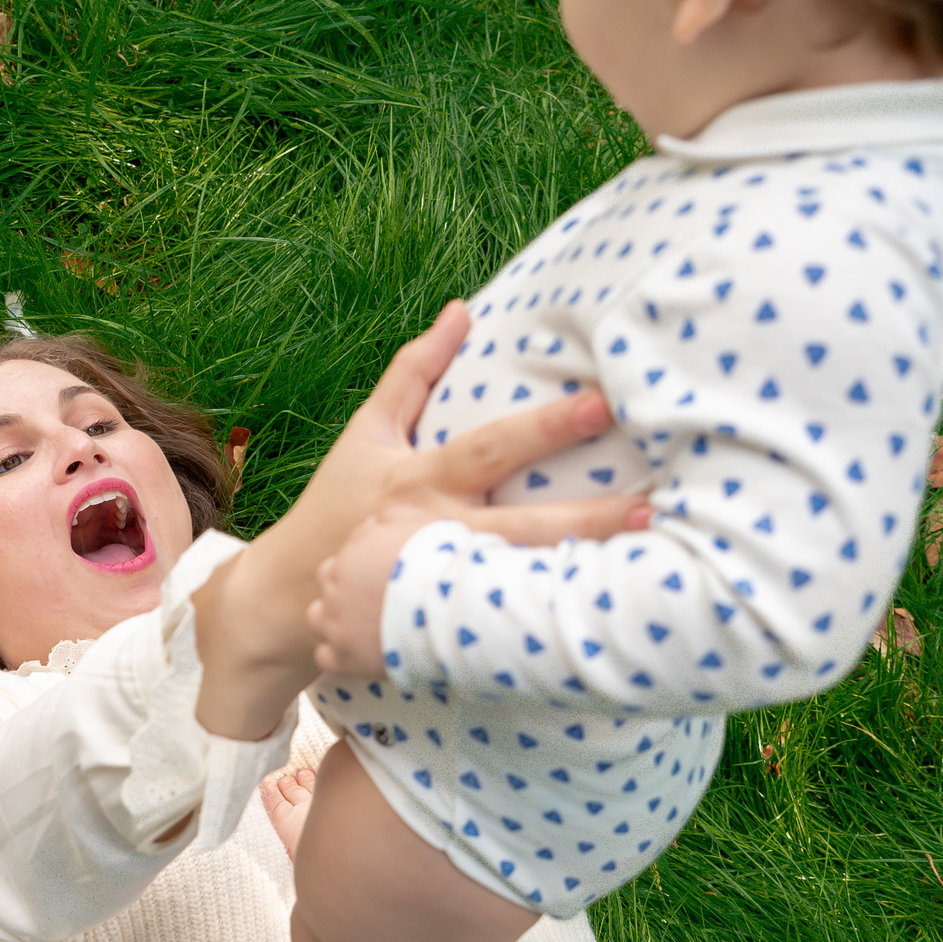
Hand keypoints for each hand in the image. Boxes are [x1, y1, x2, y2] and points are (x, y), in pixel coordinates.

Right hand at [193, 302, 639, 738]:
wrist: (291, 597)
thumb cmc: (337, 502)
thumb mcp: (367, 433)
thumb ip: (415, 372)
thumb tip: (463, 310)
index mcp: (420, 481)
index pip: (491, 448)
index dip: (545, 427)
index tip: (600, 406)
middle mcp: (436, 534)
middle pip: (521, 529)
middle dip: (588, 518)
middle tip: (651, 506)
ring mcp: (441, 587)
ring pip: (518, 584)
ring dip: (581, 576)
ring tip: (648, 567)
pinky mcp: (443, 630)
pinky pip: (503, 628)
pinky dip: (547, 621)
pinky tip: (600, 616)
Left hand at [309, 506, 439, 676]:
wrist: (450, 609)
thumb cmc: (443, 564)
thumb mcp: (420, 524)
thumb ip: (392, 519)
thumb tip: (375, 522)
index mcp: (352, 554)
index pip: (346, 555)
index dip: (365, 566)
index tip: (386, 576)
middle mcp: (336, 586)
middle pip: (328, 582)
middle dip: (347, 589)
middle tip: (376, 600)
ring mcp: (336, 623)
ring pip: (317, 618)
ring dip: (334, 620)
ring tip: (363, 628)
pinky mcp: (344, 658)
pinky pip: (325, 657)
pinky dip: (340, 656)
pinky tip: (362, 655)